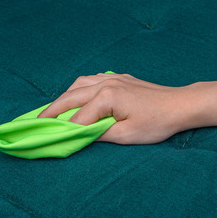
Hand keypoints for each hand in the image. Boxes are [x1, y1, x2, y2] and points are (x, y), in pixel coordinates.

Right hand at [38, 73, 187, 143]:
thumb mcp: (127, 136)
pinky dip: (80, 88)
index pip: (78, 118)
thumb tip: (79, 135)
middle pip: (70, 96)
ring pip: (79, 83)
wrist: (180, 105)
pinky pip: (92, 79)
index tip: (50, 140)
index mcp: (106, 97)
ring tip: (54, 110)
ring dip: (65, 96)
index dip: (65, 131)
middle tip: (36, 121)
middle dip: (52, 110)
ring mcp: (113, 77)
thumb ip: (99, 135)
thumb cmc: (157, 123)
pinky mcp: (120, 77)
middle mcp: (106, 82)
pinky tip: (78, 96)